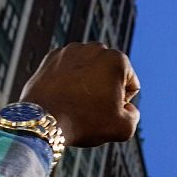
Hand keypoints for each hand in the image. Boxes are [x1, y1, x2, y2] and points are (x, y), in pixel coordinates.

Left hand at [19, 42, 140, 146]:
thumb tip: (127, 107)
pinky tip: (64, 97)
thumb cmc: (85, 123)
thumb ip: (134, 115)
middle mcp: (94, 48)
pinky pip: (68, 70)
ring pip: (88, 70)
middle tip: (92, 108)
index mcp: (117, 59)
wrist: (43, 121)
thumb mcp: (123, 128)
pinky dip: (68, 81)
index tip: (107, 111)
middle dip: (106, 89)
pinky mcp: (51, 57)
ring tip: (77, 103)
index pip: (130, 84)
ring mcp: (70, 50)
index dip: (123, 103)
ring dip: (87, 84)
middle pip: (109, 74)